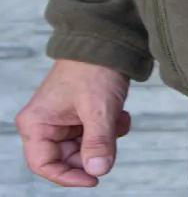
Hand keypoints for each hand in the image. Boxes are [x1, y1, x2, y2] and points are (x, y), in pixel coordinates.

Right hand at [16, 58, 131, 186]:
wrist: (109, 37)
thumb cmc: (95, 67)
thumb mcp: (99, 108)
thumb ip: (98, 142)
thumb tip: (98, 171)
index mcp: (37, 123)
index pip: (44, 165)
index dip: (68, 177)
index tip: (94, 179)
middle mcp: (45, 122)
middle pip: (67, 157)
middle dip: (93, 151)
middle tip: (113, 140)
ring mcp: (63, 116)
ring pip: (84, 145)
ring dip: (105, 138)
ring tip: (119, 120)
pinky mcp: (80, 110)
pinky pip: (93, 131)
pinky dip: (109, 127)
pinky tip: (121, 114)